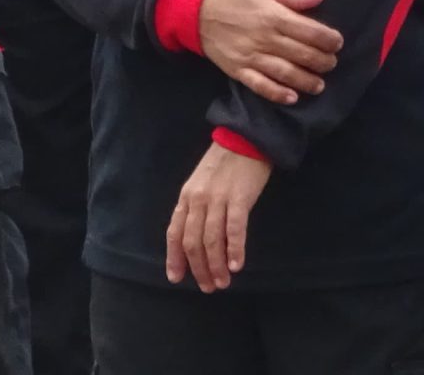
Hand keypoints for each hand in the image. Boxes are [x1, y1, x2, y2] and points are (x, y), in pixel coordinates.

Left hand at [165, 141, 271, 291]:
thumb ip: (195, 206)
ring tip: (223, 282)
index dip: (175, 259)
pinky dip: (235, 249)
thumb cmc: (226, 161)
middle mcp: (198, 201)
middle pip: (193, 243)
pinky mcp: (239, 198)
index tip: (178, 279)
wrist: (248, 136)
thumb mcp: (201, 182)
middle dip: (199, 269)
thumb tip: (195, 235)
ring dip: (216, 265)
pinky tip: (237, 264)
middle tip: (208, 287)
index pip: (175, 234)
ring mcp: (218, 199)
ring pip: (211, 241)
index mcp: (186, 197)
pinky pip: (234, 229)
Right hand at [198, 0, 339, 104]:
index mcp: (274, 16)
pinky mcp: (237, 70)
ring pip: (283, 72)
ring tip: (319, 85)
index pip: (309, 31)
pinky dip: (276, 93)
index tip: (338, 43)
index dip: (328, 39)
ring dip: (304, 81)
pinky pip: (259, 85)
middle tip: (332, 64)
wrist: (198, 14)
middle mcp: (264, 39)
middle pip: (300, 53)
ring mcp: (250, 57)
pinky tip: (292, 98)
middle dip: (321, 61)